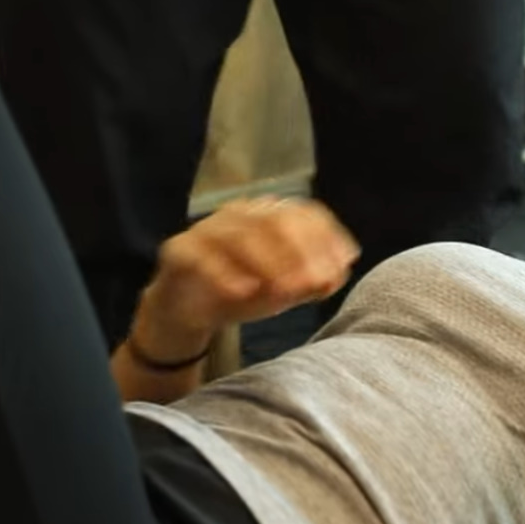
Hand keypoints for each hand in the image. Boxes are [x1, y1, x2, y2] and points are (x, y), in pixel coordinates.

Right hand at [129, 196, 360, 365]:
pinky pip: (201, 256)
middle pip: (275, 221)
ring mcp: (208, 229)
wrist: (191, 309)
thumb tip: (339, 273)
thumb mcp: (287, 290)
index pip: (304, 213)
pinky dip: (225, 273)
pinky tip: (245, 292)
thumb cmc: (246, 289)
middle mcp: (240, 214)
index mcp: (270, 215)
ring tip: (287, 290)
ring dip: (268, 262)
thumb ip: (314, 281)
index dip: (327, 236)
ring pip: (240, 235)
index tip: (344, 262)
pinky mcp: (180, 250)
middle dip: (301, 251)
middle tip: (316, 280)